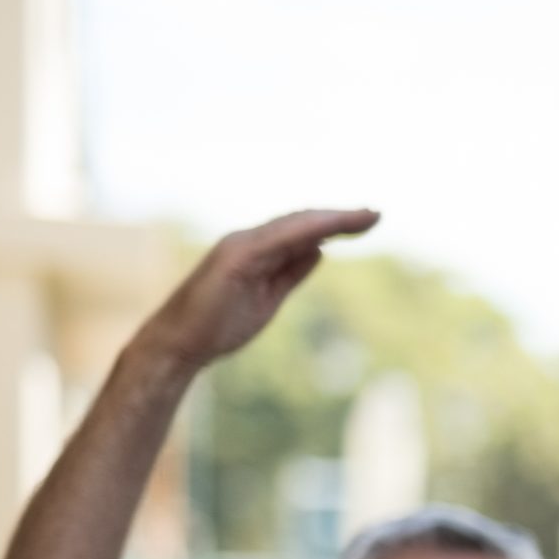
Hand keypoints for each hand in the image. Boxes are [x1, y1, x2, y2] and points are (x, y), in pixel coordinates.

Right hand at [137, 209, 378, 372]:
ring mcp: (240, 246)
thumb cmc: (220, 325)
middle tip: (377, 214)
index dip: (334, 225)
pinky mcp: (234, 258)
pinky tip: (330, 229)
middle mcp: (249, 241)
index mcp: (257, 250)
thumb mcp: (270, 297)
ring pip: (292, 225)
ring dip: (330, 219)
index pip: (302, 231)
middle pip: (301, 222)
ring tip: (364, 216)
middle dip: (340, 218)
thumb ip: (291, 272)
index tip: (368, 222)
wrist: (181, 344)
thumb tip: (319, 251)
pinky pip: (275, 240)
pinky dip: (304, 231)